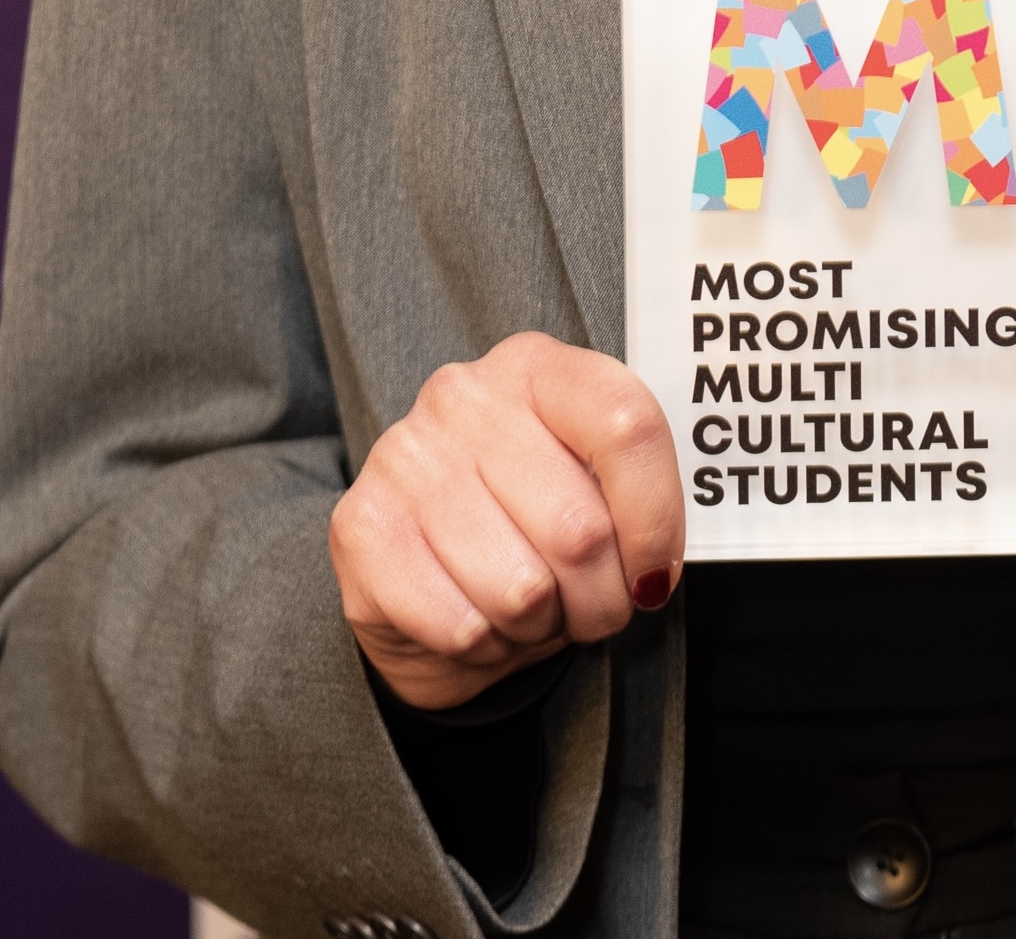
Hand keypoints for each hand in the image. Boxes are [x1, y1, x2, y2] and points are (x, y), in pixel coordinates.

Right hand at [329, 331, 684, 708]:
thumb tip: (651, 570)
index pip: (626, 426)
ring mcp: (405, 456)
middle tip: (589, 605)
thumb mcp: (587, 489)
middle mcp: (465, 397)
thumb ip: (627, 497)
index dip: (656, 520)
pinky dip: (484, 647)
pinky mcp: (359, 527)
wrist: (422, 579)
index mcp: (536, 367)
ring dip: (540, 627)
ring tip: (528, 608)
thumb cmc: (525, 528)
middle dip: (601, 599)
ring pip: (523, 590)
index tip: (653, 573)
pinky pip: (462, 625)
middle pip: (581, 528)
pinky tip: (474, 618)